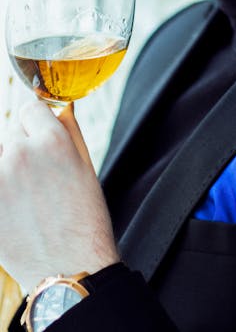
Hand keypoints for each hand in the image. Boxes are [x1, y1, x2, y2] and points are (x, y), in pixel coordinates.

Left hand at [0, 99, 119, 289]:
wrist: (69, 268)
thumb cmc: (84, 219)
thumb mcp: (86, 167)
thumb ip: (69, 131)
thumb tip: (60, 108)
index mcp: (53, 141)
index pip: (31, 108)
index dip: (38, 124)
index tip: (40, 138)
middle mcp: (22, 154)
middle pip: (12, 132)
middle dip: (23, 148)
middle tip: (38, 177)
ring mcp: (0, 178)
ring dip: (7, 167)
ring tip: (25, 195)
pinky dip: (3, 187)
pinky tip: (14, 205)